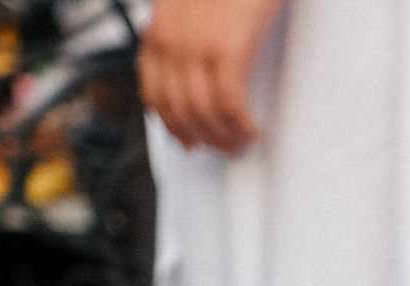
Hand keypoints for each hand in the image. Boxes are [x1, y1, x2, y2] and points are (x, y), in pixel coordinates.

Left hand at [138, 0, 284, 152]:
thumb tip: (195, 73)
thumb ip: (183, 36)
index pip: (154, 96)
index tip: (191, 141)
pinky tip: (255, 129)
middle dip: (203, 139)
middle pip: (179, 112)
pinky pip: (231, 104)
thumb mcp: (187, 7)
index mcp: (157, 34)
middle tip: (226, 148)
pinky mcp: (227, 50)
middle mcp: (171, 44)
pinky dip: (243, 125)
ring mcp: (197, 48)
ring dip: (225, 137)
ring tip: (243, 141)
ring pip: (205, 114)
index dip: (173, 127)